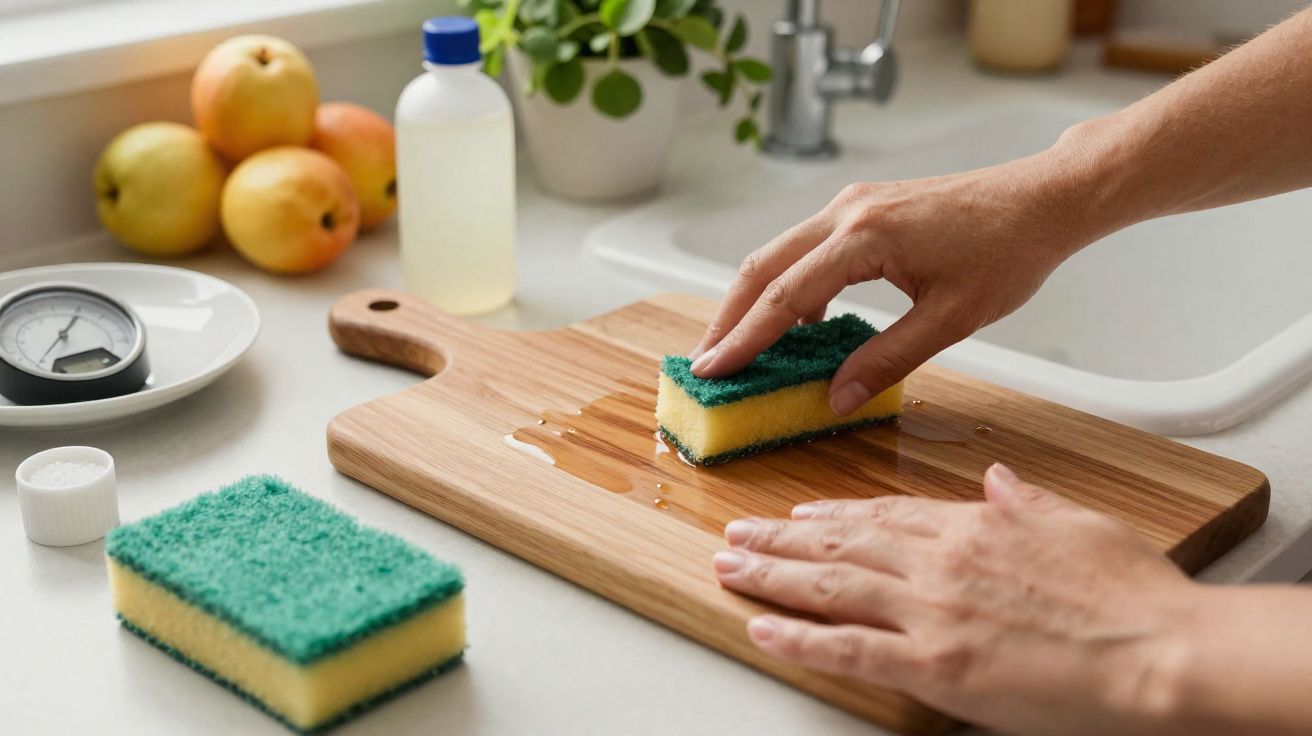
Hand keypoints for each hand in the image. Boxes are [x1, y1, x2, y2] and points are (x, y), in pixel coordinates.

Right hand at [689, 152, 1105, 415]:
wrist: (1041, 199)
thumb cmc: (1008, 251)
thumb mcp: (952, 318)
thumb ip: (888, 359)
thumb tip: (837, 397)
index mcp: (865, 237)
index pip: (785, 295)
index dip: (744, 338)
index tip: (712, 370)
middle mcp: (846, 212)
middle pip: (762, 267)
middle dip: (728, 318)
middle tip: (705, 363)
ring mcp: (851, 204)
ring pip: (777, 253)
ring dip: (751, 300)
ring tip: (737, 347)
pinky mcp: (861, 208)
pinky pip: (805, 248)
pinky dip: (785, 285)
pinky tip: (794, 322)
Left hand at [713, 464, 1203, 735]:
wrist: (1159, 649)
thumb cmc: (1131, 594)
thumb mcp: (1079, 524)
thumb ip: (1027, 502)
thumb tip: (1000, 480)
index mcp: (973, 526)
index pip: (884, 514)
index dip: (834, 515)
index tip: (801, 514)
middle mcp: (939, 563)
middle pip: (842, 544)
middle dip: (782, 539)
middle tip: (738, 534)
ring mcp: (930, 613)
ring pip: (830, 587)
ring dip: (771, 575)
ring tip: (731, 567)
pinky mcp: (932, 665)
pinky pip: (847, 649)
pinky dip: (799, 637)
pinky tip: (763, 626)